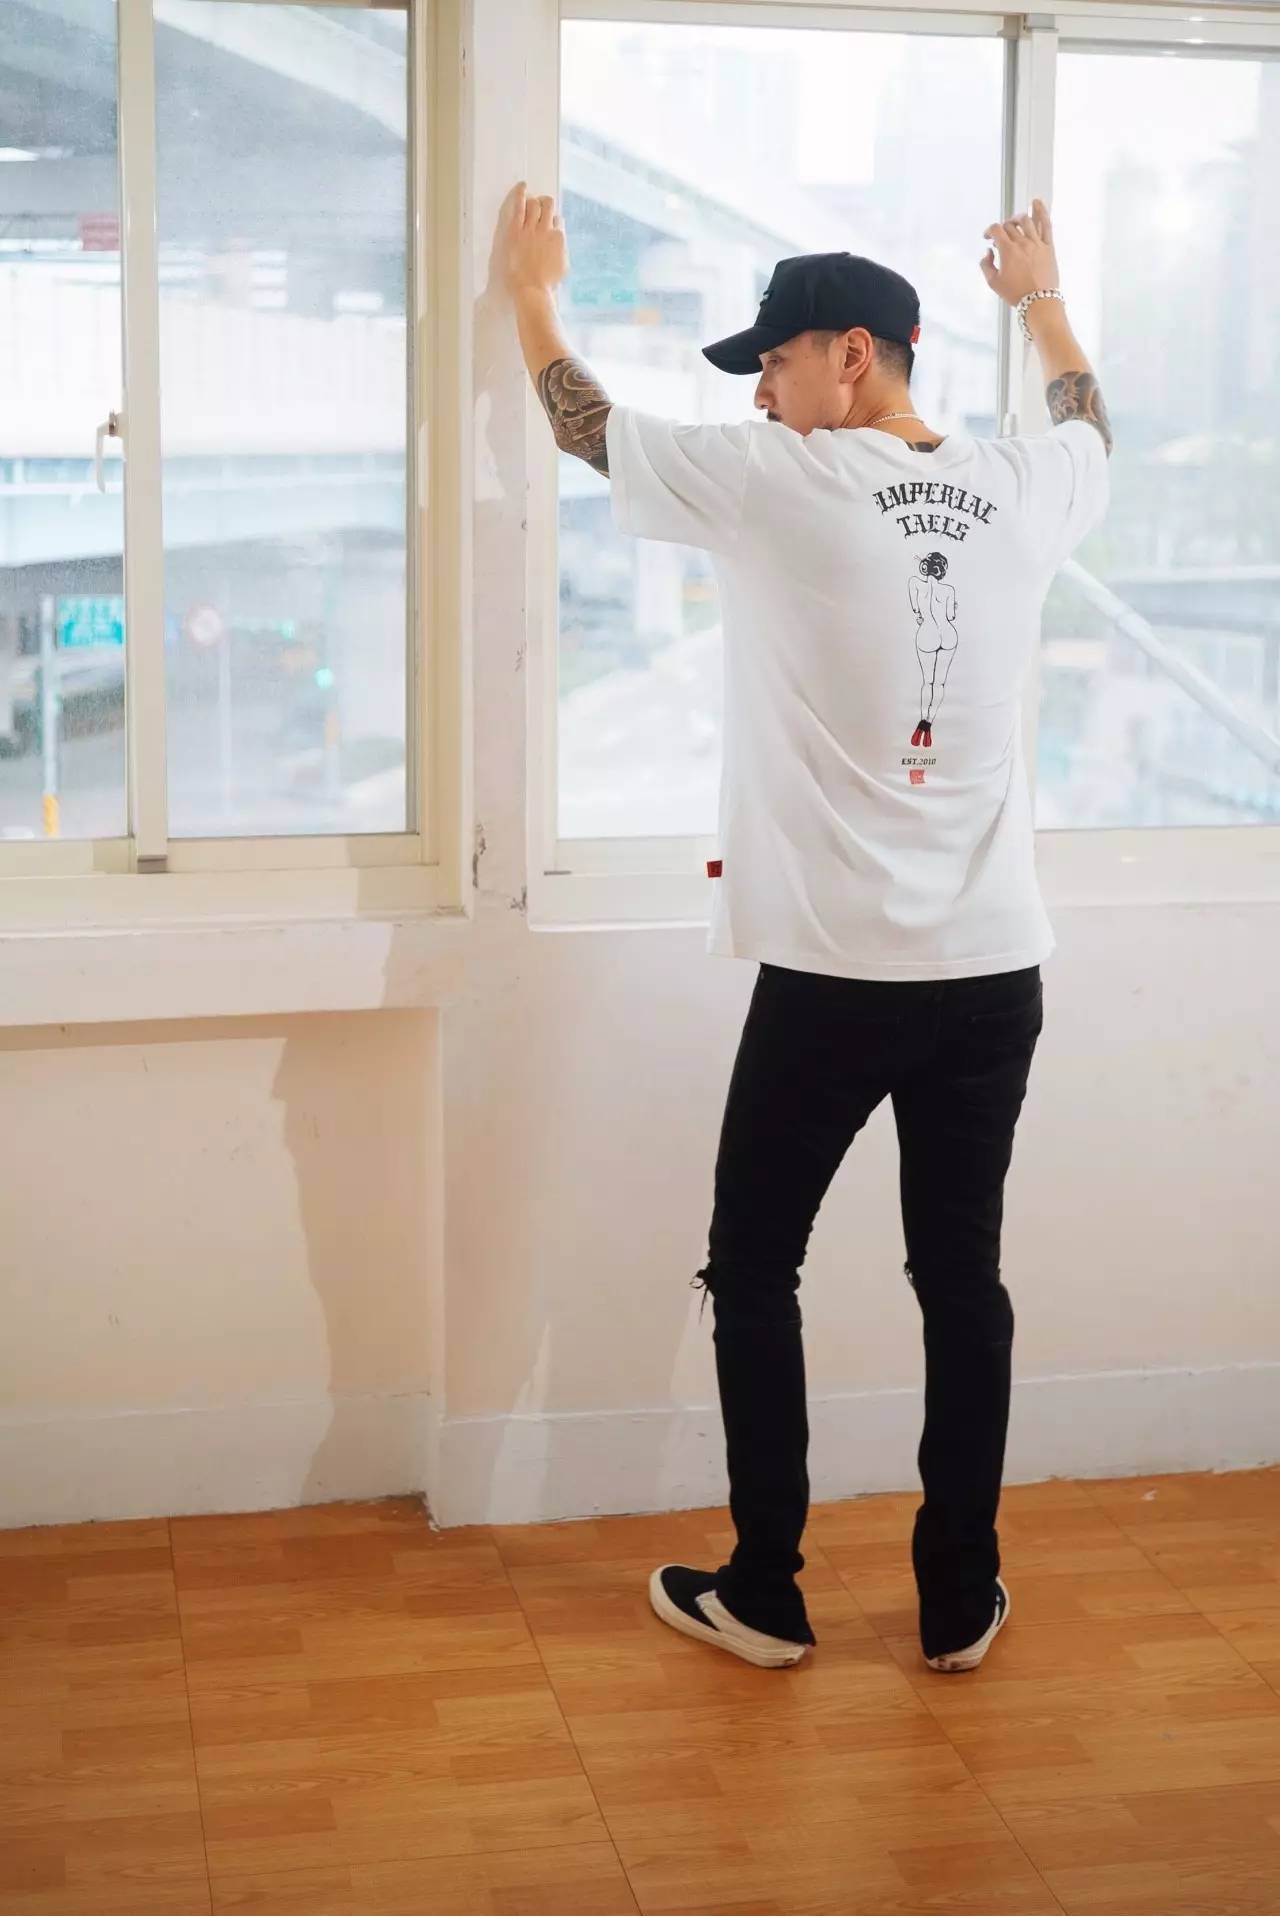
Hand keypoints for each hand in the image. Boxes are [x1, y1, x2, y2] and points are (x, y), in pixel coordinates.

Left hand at [497, 181, 568, 297]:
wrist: (530, 290)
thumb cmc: (545, 285)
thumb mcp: (562, 268)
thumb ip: (562, 251)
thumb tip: (561, 241)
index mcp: (559, 239)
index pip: (558, 221)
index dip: (552, 222)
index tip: (548, 225)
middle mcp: (547, 230)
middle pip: (549, 206)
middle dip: (545, 205)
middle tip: (539, 209)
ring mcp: (531, 229)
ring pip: (536, 203)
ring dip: (534, 201)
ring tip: (529, 203)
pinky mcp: (515, 230)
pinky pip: (519, 204)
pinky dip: (520, 192)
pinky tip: (522, 185)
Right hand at [980, 199, 1059, 307]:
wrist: (1039, 302)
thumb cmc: (1017, 294)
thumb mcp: (993, 283)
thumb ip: (986, 265)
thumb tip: (988, 253)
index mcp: (1008, 251)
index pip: (996, 229)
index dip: (989, 231)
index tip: (987, 237)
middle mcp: (1023, 243)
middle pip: (1010, 225)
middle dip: (1003, 228)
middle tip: (1001, 236)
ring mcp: (1037, 243)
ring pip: (1026, 220)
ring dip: (1017, 218)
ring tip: (1015, 222)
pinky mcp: (1048, 246)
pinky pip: (1046, 224)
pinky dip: (1041, 211)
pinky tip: (1037, 202)